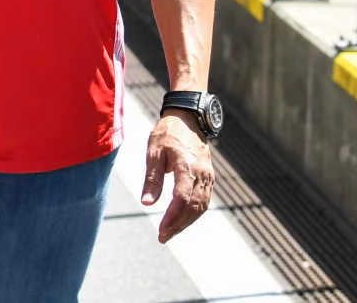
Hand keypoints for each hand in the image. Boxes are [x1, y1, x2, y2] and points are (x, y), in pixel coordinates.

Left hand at [141, 111, 212, 241]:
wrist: (188, 119)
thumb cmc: (167, 134)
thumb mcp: (153, 152)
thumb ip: (152, 178)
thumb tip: (147, 203)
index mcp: (186, 166)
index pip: (182, 199)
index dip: (172, 217)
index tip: (161, 230)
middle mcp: (201, 174)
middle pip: (193, 207)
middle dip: (179, 225)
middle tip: (163, 237)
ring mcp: (208, 176)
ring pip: (201, 206)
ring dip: (187, 222)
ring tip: (170, 232)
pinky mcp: (209, 177)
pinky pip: (204, 200)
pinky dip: (194, 213)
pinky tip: (182, 220)